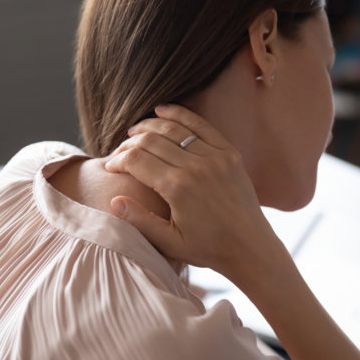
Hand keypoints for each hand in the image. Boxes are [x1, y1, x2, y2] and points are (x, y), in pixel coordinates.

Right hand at [104, 104, 278, 277]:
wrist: (250, 247)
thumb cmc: (208, 249)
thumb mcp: (169, 242)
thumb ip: (139, 220)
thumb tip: (113, 199)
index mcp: (177, 188)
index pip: (135, 160)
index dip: (117, 160)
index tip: (110, 167)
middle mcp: (196, 167)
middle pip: (150, 141)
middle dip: (128, 144)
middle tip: (119, 152)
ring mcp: (215, 156)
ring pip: (173, 129)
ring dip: (149, 126)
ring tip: (134, 131)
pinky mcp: (229, 153)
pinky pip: (200, 125)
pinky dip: (179, 115)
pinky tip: (162, 111)